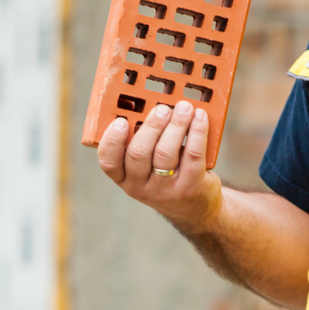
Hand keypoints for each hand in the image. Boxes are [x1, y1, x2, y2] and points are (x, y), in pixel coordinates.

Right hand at [97, 100, 223, 233]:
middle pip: (139, 154)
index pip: (108, 162)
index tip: (121, 121)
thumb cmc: (166, 174)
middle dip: (151, 127)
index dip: (112, 141)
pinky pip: (192, 156)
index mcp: (124, 177)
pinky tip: (200, 117)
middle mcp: (140, 186)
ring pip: (166, 153)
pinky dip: (197, 132)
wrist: (194, 208)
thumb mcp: (147, 166)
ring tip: (185, 107)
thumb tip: (140, 101)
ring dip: (177, 125)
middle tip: (163, 108)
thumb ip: (143, 140)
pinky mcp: (190, 187)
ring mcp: (165, 190)